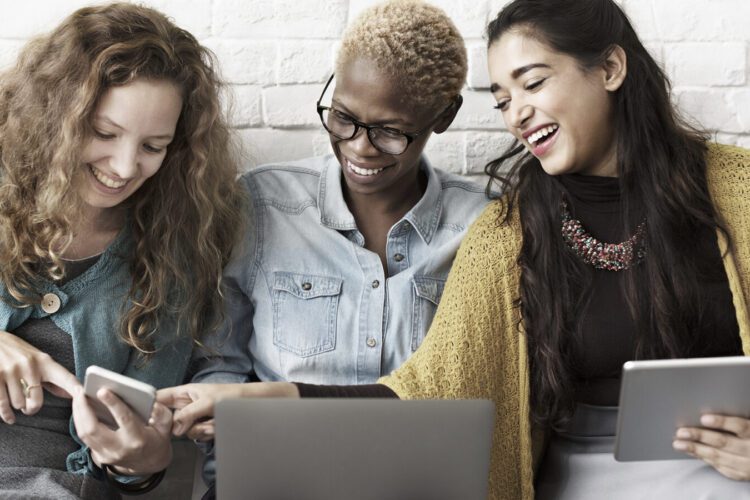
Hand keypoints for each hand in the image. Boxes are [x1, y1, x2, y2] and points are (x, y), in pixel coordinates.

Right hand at [0, 330, 80, 421]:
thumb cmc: (18, 353)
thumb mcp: (38, 360)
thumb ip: (54, 379)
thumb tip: (71, 395)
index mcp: (44, 361)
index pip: (64, 377)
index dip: (75, 388)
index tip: (84, 397)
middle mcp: (30, 365)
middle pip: (36, 401)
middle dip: (32, 408)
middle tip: (29, 407)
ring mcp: (11, 370)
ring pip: (19, 404)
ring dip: (18, 407)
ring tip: (17, 400)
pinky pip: (3, 404)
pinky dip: (6, 415)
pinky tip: (10, 418)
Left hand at [72, 386, 171, 474]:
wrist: (149, 463)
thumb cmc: (157, 439)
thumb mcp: (166, 426)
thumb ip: (161, 413)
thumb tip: (152, 403)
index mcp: (137, 439)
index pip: (123, 419)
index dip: (112, 404)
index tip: (102, 390)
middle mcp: (119, 448)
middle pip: (93, 428)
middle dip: (83, 408)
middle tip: (79, 390)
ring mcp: (106, 454)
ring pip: (84, 433)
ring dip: (78, 413)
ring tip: (77, 395)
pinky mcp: (99, 455)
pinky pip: (84, 436)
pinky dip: (79, 420)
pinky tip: (79, 407)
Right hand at [157, 382, 298, 440]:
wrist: (253, 405)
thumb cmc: (232, 396)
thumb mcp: (209, 402)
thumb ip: (189, 414)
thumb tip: (175, 428)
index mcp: (184, 392)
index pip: (160, 398)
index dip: (151, 406)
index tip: (148, 416)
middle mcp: (187, 405)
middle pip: (171, 420)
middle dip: (184, 423)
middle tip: (197, 419)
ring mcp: (195, 418)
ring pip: (185, 431)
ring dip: (201, 428)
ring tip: (214, 419)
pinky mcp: (204, 428)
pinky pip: (197, 436)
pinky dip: (208, 432)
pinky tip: (218, 425)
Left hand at [673, 414, 749, 479]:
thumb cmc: (749, 435)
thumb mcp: (748, 425)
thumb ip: (735, 421)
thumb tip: (707, 411)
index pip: (740, 426)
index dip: (722, 422)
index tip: (703, 418)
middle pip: (724, 441)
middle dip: (700, 436)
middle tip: (681, 432)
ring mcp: (746, 465)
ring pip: (718, 456)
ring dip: (695, 449)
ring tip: (678, 444)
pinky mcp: (739, 474)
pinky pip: (718, 465)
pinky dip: (702, 457)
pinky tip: (689, 451)